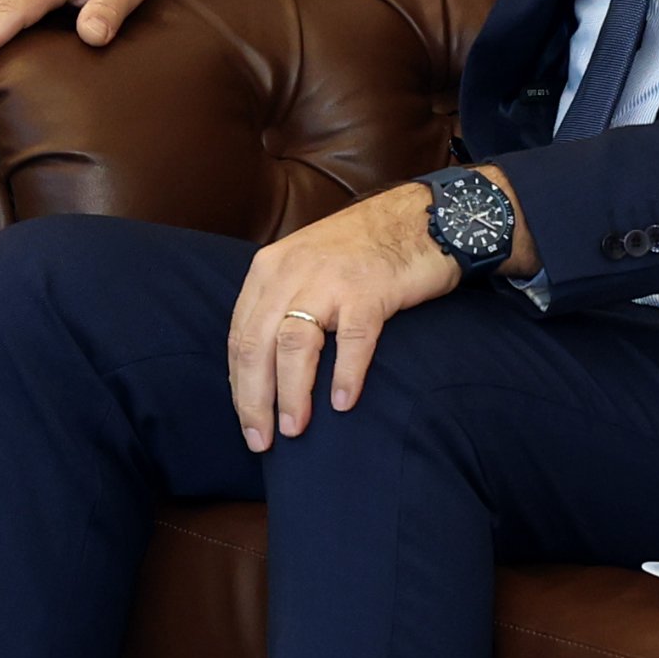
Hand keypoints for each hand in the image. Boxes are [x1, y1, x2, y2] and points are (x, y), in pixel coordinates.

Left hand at [227, 181, 468, 451]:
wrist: (419, 217)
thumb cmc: (362, 251)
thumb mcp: (306, 267)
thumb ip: (283, 305)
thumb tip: (267, 369)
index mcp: (270, 270)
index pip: (240, 336)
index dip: (240, 384)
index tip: (247, 422)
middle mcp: (292, 273)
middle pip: (257, 343)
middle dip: (254, 398)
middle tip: (261, 440)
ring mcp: (330, 280)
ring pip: (294, 343)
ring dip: (292, 393)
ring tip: (295, 429)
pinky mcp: (370, 289)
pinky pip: (352, 339)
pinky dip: (345, 373)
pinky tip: (343, 403)